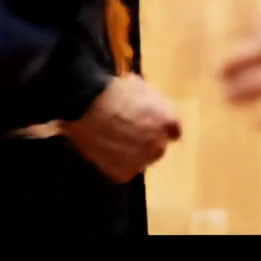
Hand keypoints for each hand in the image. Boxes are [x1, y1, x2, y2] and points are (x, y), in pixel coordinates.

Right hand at [62, 74, 180, 182]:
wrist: (86, 107)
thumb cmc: (114, 91)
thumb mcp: (141, 87)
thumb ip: (153, 102)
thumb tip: (152, 107)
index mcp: (168, 121)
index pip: (174, 131)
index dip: (161, 127)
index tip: (150, 124)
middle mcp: (159, 145)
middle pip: (158, 147)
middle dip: (148, 141)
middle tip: (129, 131)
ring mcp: (141, 162)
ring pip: (141, 160)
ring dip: (133, 153)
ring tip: (115, 140)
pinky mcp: (123, 174)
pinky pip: (124, 170)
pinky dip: (117, 163)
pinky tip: (106, 150)